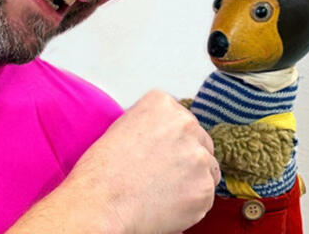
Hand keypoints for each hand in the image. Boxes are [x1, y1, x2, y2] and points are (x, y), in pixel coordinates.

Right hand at [68, 89, 219, 232]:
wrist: (101, 203)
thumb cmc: (103, 171)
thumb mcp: (123, 128)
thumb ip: (153, 126)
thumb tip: (168, 137)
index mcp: (163, 105)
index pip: (182, 120)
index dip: (172, 141)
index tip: (161, 153)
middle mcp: (185, 124)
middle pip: (200, 141)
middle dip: (187, 158)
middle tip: (163, 175)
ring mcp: (199, 156)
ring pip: (207, 168)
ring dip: (192, 179)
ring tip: (162, 190)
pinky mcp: (205, 187)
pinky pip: (206, 194)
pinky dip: (191, 202)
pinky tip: (167, 203)